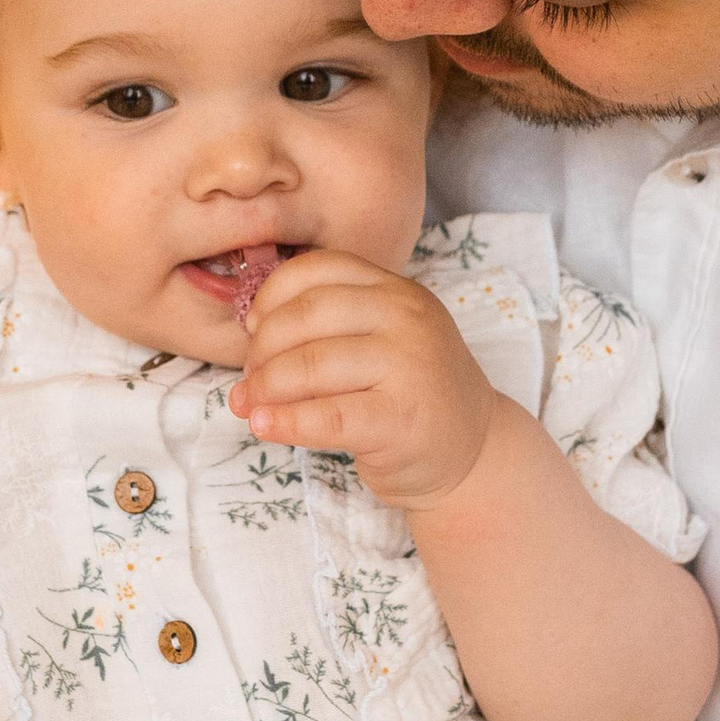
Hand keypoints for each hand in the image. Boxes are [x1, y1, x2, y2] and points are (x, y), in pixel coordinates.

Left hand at [229, 249, 498, 507]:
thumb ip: (330, 324)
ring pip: (311, 365)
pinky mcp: (402, 420)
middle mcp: (407, 319)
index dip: (271, 295)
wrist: (472, 450)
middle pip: (307, 315)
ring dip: (265, 386)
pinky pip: (328, 417)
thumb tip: (250, 330)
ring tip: (247, 404)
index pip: (318, 270)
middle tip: (249, 377)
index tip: (252, 328)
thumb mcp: (383, 338)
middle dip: (262, 348)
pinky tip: (263, 425)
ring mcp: (409, 367)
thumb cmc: (409, 392)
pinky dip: (286, 422)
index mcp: (396, 290)